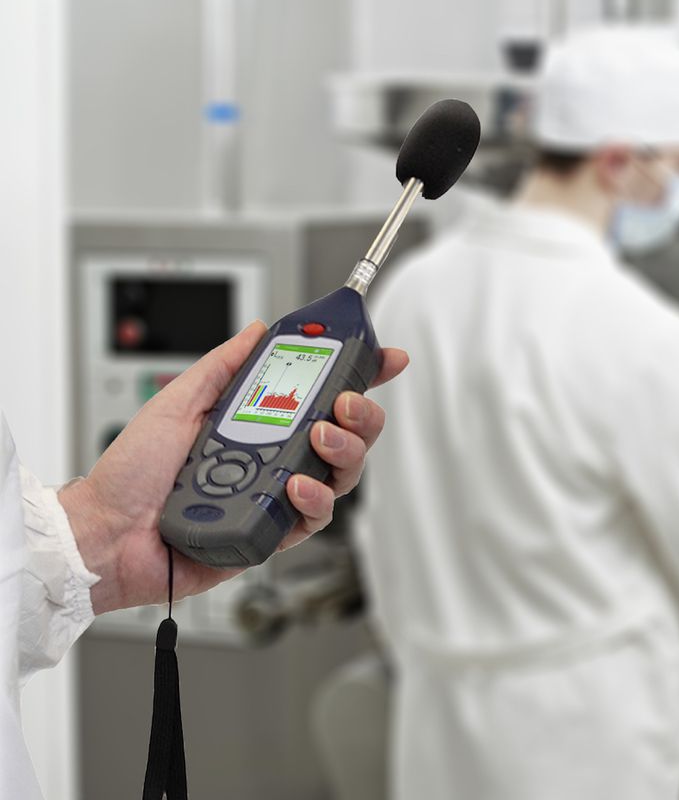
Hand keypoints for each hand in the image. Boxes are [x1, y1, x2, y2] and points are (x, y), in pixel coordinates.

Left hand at [59, 320, 407, 614]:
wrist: (107, 531)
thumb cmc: (133, 472)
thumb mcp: (178, 401)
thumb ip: (223, 366)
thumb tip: (258, 330)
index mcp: (261, 422)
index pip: (322, 394)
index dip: (360, 375)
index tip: (385, 356)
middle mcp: (278, 457)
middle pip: (348, 434)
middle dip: (361, 413)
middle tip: (345, 403)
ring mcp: (279, 496)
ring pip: (342, 474)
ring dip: (345, 450)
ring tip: (322, 438)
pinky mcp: (275, 533)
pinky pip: (316, 517)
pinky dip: (314, 499)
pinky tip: (296, 486)